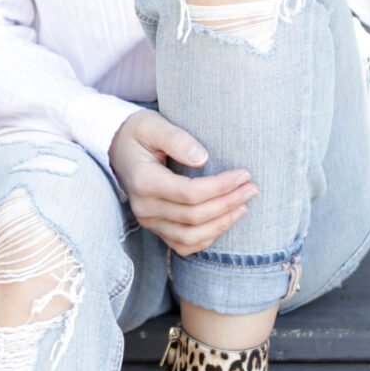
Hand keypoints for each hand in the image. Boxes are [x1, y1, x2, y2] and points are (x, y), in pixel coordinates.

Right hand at [108, 110, 257, 257]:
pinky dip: (207, 238)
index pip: (189, 193)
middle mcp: (144, 207)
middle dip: (228, 203)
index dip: (221, 187)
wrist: (117, 148)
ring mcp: (148, 222)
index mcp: (144, 182)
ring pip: (191, 237)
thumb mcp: (153, 124)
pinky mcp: (155, 228)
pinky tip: (225, 221)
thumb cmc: (138, 133)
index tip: (244, 175)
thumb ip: (176, 139)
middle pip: (194, 216)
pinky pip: (184, 245)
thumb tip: (202, 158)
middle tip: (252, 188)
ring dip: (222, 224)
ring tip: (244, 206)